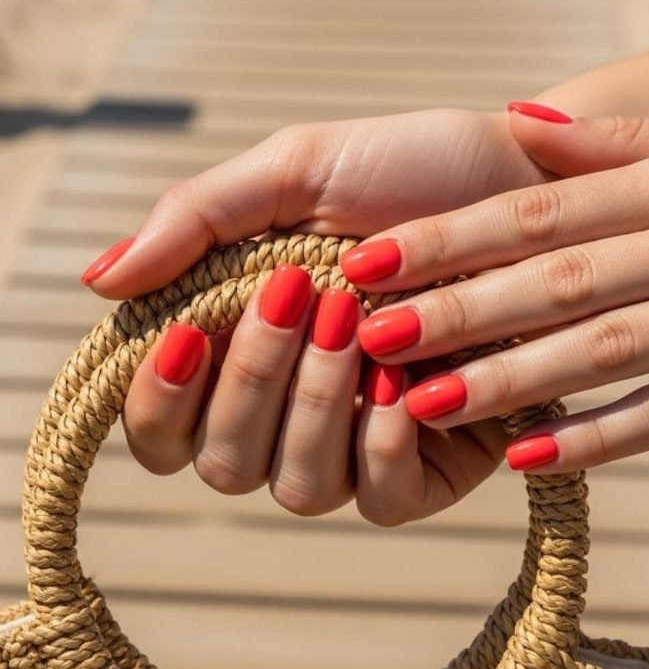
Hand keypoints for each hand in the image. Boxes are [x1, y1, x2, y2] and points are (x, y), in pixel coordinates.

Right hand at [83, 110, 544, 523]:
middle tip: (303, 291)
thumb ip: (195, 220)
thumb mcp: (295, 170)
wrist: (528, 180)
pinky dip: (382, 444)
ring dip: (314, 404)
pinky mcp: (431, 461)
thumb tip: (99, 282)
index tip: (189, 330)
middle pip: (221, 461)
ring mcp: (358, 436)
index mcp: (242, 340)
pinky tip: (404, 386)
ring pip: (295, 489)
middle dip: (253, 379)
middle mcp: (290, 403)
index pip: (162, 422)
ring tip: (359, 321)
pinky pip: (380, 499)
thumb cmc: (411, 169)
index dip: (157, 396)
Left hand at [346, 107, 648, 473]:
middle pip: (559, 282)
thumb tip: (514, 116)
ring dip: (512, 381)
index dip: (448, 237)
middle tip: (374, 336)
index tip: (366, 260)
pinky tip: (524, 455)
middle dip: (462, 313)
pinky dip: (600, 435)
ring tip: (423, 401)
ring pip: (604, 350)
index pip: (537, 213)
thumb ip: (601, 144)